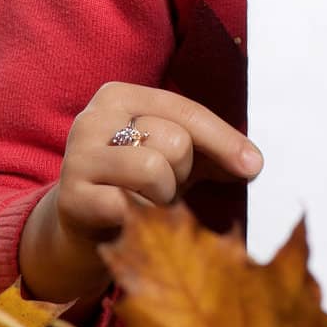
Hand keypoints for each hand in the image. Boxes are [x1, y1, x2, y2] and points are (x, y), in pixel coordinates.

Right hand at [54, 81, 263, 250]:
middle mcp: (94, 118)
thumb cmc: (135, 185)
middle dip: (182, 173)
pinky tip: (126, 219)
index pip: (186, 111)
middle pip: (175, 141)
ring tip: (146, 203)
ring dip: (162, 197)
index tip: (254, 166)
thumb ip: (212, 152)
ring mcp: (79, 156)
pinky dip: (140, 218)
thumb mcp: (174, 159)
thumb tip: (253, 163)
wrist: (80, 229)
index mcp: (119, 96)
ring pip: (155, 169)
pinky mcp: (72, 196)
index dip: (225, 140)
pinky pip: (130, 205)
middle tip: (163, 187)